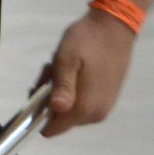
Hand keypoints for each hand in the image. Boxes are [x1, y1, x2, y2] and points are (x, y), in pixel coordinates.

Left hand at [39, 10, 135, 137]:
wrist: (115, 26)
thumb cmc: (87, 40)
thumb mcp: (66, 59)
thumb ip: (62, 87)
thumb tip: (56, 110)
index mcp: (85, 109)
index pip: (53, 128)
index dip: (39, 111)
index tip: (39, 87)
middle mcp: (96, 115)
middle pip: (60, 117)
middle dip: (50, 97)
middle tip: (51, 70)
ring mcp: (104, 107)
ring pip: (69, 108)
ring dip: (61, 90)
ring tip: (63, 65)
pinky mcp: (108, 98)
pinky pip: (81, 101)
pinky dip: (73, 88)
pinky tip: (75, 69)